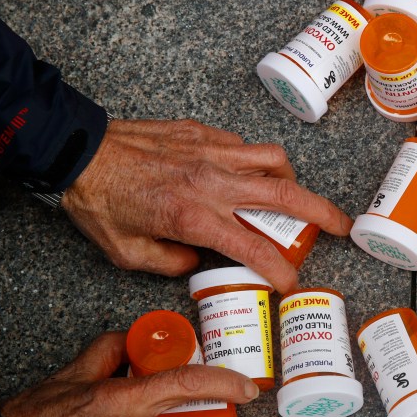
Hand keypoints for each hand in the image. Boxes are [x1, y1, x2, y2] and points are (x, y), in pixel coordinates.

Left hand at [63, 119, 352, 292]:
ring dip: (291, 181)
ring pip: (273, 160)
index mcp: (195, 217)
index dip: (280, 270)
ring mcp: (211, 152)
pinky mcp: (201, 133)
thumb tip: (199, 262)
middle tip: (341, 226)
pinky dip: (255, 162)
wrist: (75, 152)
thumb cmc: (98, 203)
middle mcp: (212, 182)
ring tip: (291, 197)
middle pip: (285, 196)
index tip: (291, 283)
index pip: (255, 248)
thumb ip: (172, 264)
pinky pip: (244, 145)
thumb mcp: (128, 254)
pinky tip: (245, 175)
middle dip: (322, 214)